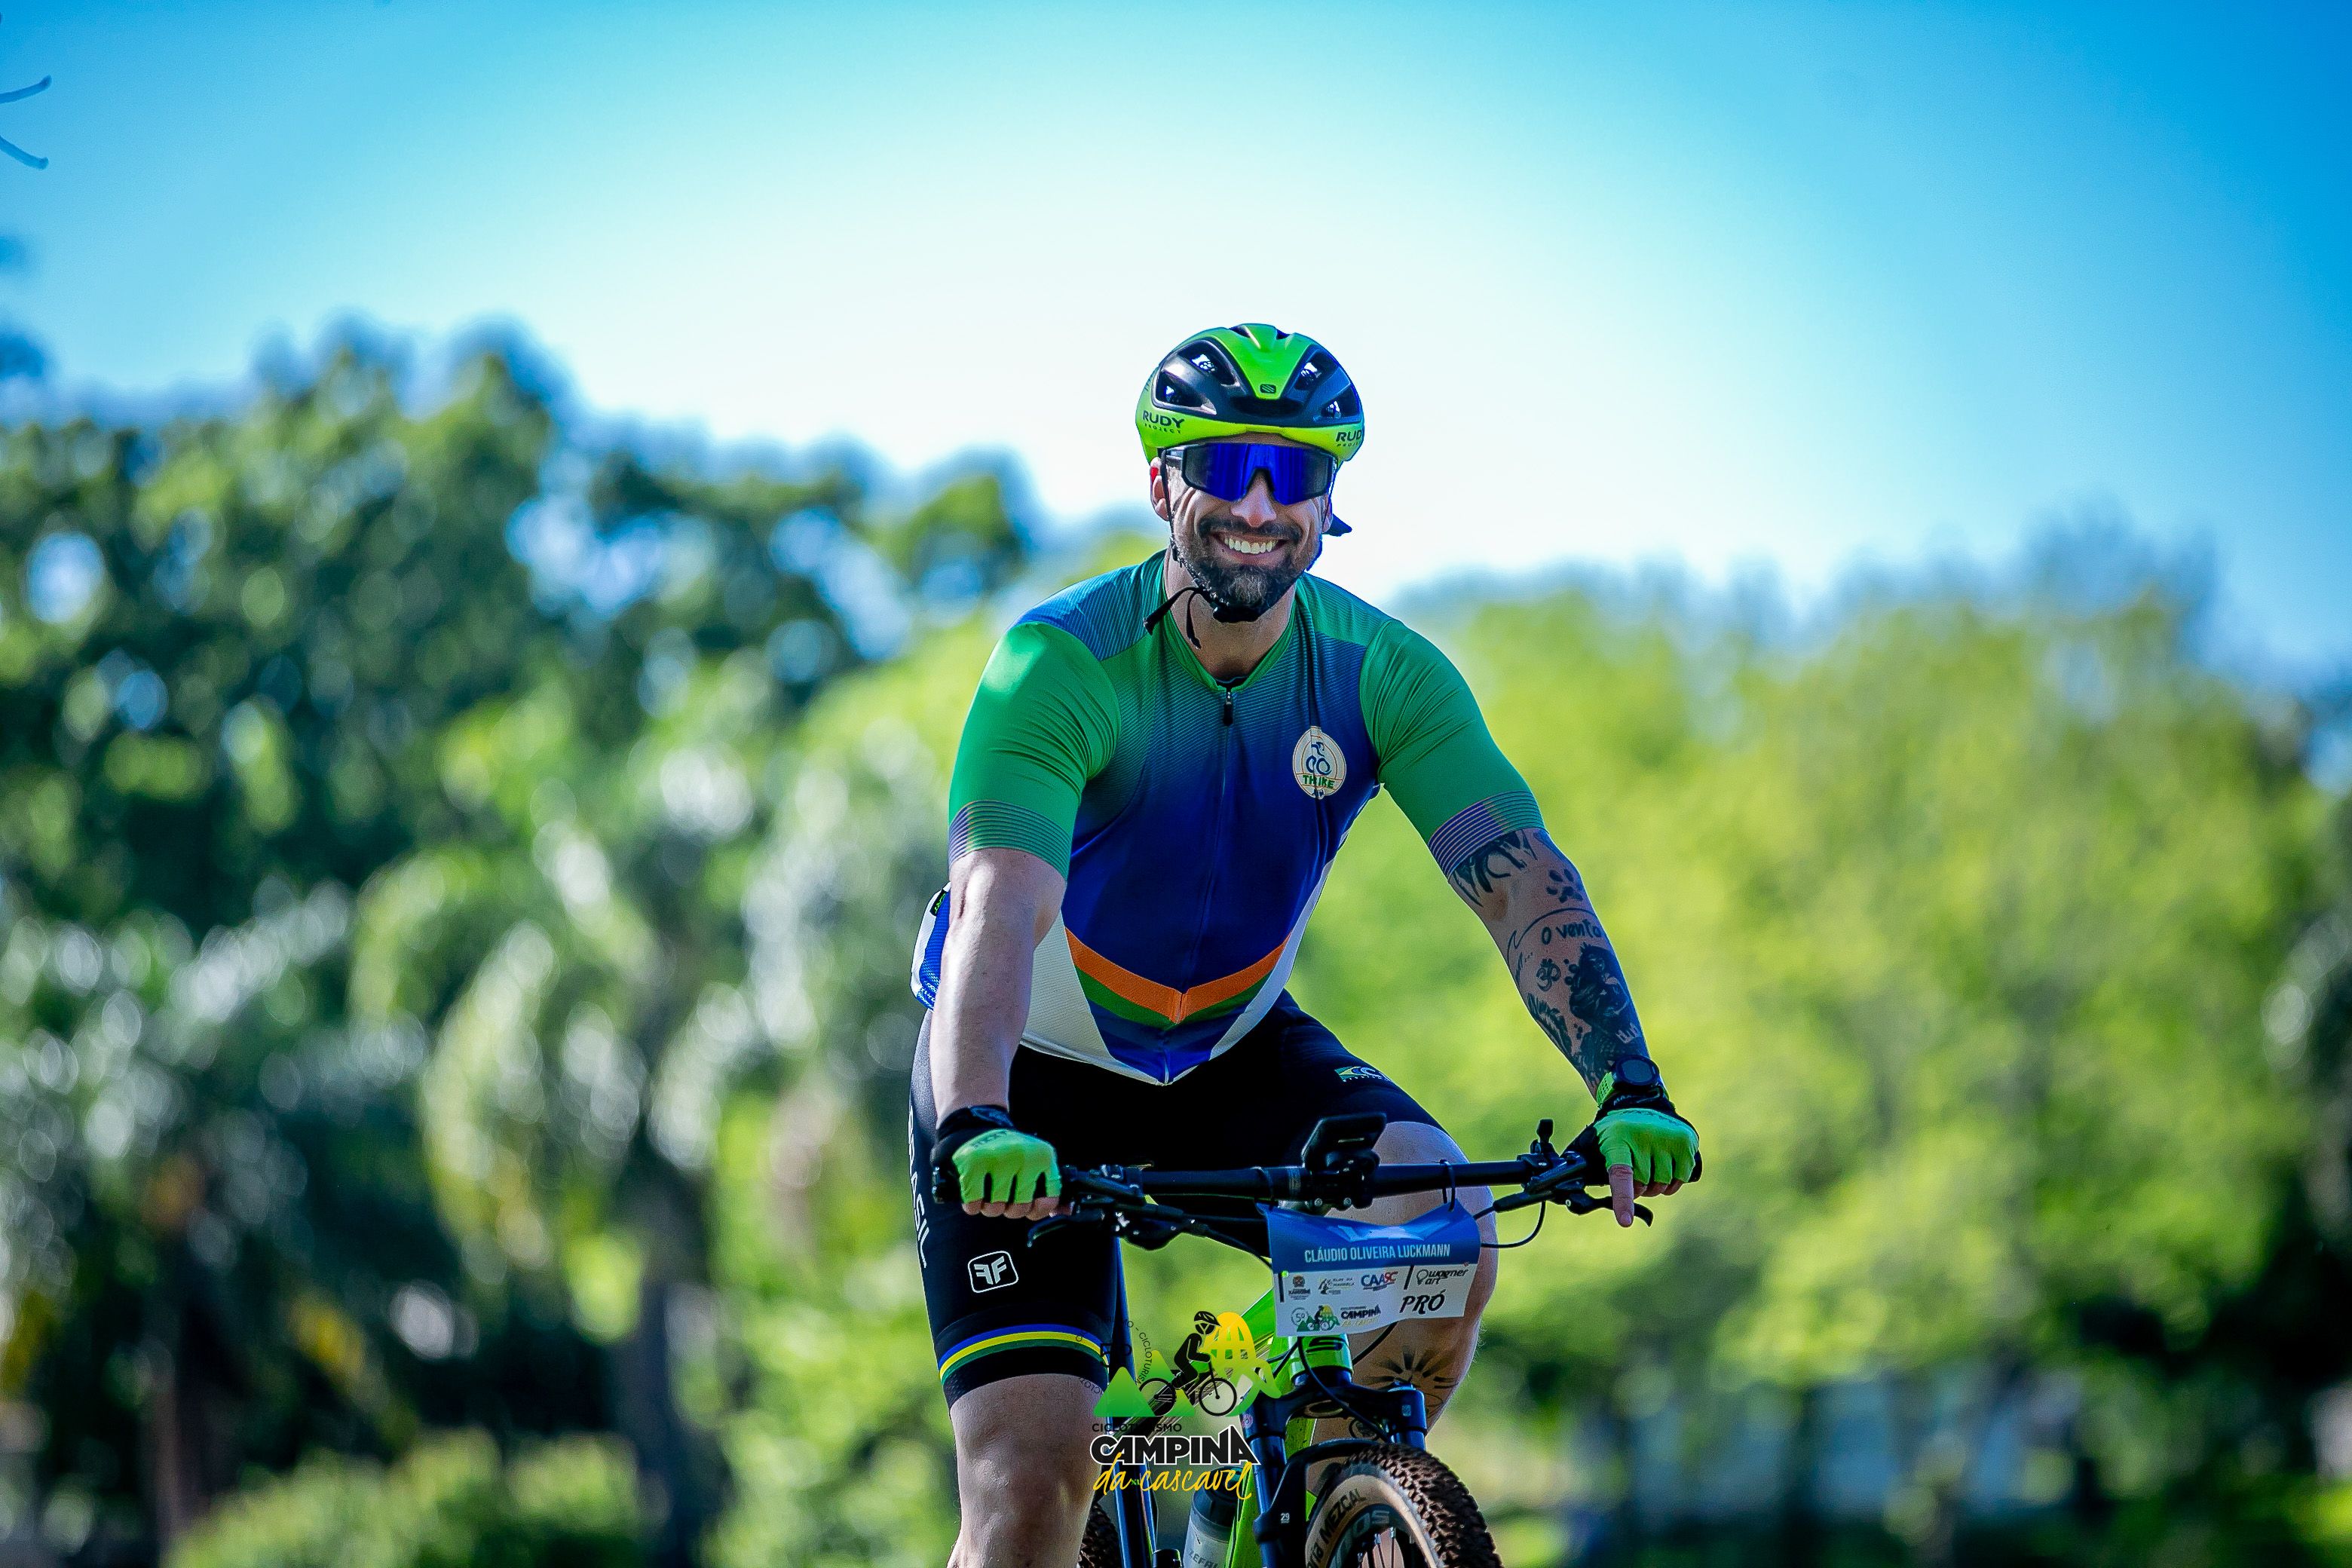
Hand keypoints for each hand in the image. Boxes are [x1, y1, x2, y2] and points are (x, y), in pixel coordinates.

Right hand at [930, 1105, 1060, 1219]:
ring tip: (988, 1190)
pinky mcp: (972, 1164)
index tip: (1030, 1206)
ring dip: (989, 1207)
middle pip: (1019, 1209)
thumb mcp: (1036, 1162)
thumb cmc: (1010, 1154)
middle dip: (1010, 1209)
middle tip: (1004, 1194)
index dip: (1037, 1210)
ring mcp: (997, 1159)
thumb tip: (1066, 1211)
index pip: (1049, 1199)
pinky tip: (973, 1191)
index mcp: (1042, 1156)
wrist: (977, 1128)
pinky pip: (973, 1205)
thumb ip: (1050, 1188)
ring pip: (995, 1209)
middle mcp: (1022, 1155)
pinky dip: (971, 1204)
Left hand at [1596, 1107, 1697, 1226]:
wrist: (1639, 1102)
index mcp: (1617, 1139)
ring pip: (1663, 1184)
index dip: (1623, 1200)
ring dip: (1656, 1185)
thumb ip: (1594, 1172)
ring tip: (1650, 1168)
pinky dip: (1673, 1181)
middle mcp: (1643, 1136)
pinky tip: (1665, 1166)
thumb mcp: (1598, 1144)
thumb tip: (1584, 1202)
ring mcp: (1666, 1137)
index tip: (1625, 1221)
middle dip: (1638, 1188)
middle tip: (1634, 1174)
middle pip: (1643, 1185)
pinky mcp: (1684, 1141)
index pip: (1621, 1174)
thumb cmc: (1615, 1133)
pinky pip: (1681, 1177)